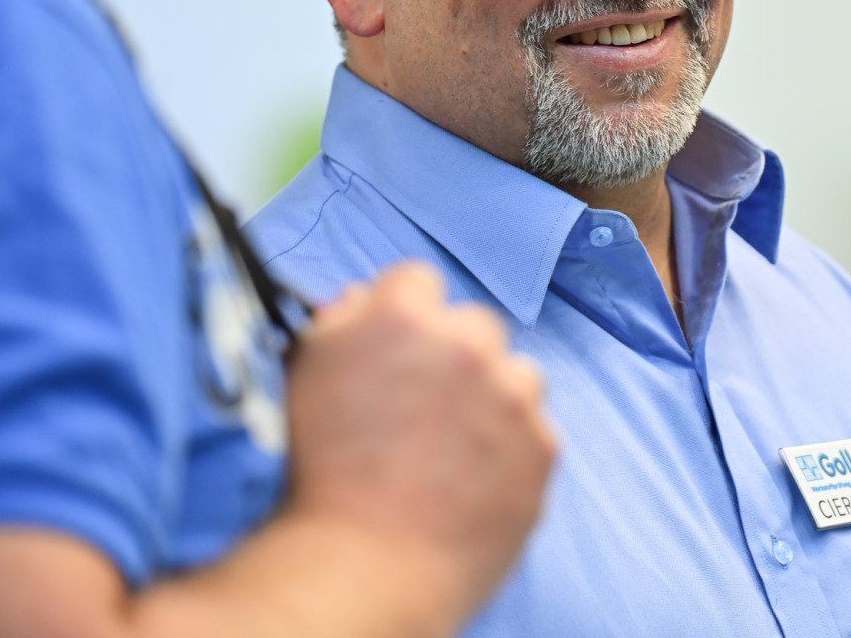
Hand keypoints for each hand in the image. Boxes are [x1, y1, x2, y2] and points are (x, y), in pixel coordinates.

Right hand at [280, 262, 557, 629]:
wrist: (361, 569)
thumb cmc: (318, 477)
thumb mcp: (306, 376)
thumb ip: (341, 320)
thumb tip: (368, 298)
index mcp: (401, 317)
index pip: (418, 280)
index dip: (403, 316)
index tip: (395, 352)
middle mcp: (467, 343)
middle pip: (475, 326)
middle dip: (454, 357)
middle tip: (422, 411)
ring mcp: (513, 394)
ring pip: (517, 375)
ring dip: (494, 400)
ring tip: (449, 453)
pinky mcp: (544, 444)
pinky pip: (535, 431)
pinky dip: (513, 451)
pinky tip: (473, 482)